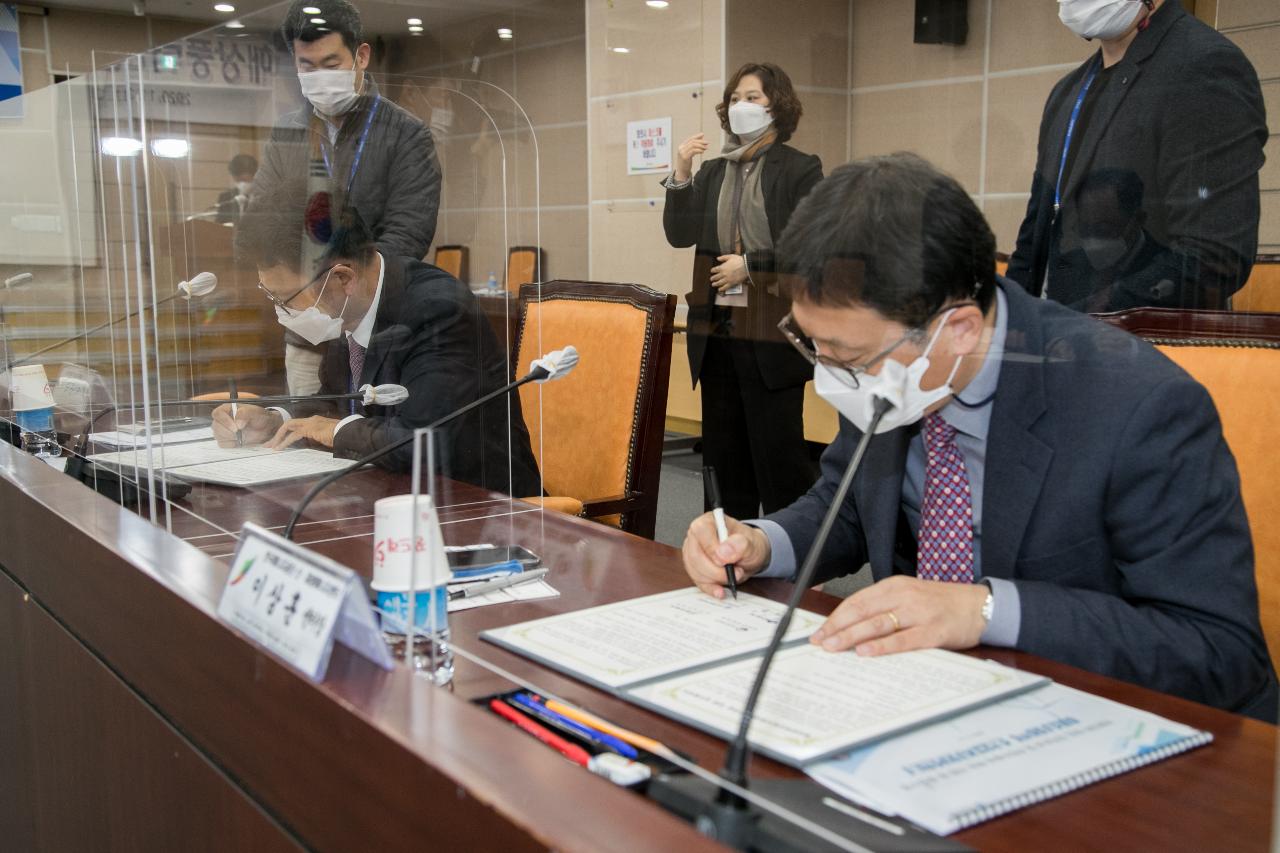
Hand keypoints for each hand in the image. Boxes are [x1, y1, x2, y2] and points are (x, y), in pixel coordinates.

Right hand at [211, 404, 282, 446]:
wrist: (265, 429)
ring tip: (242, 435)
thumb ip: (245, 414)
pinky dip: (231, 444)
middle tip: (240, 433)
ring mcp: (222, 430)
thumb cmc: (259, 417)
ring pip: (218, 436)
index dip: (224, 421)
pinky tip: (240, 440)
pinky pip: (222, 444)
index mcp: (227, 409)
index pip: (217, 414)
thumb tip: (237, 423)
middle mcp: (222, 419)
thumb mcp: (255, 412)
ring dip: (231, 438)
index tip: (235, 428)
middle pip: (216, 426)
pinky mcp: (225, 440)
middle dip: (228, 431)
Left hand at [264, 415, 339, 449]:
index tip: (280, 442)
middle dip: (278, 434)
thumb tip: (313, 446)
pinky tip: (280, 449)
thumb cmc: (341, 436)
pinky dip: (285, 442)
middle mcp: (310, 420)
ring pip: (288, 427)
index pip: (296, 425)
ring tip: (271, 447)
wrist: (348, 433)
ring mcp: (309, 423)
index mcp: (315, 421)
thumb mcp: (327, 438)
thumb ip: (318, 439)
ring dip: (278, 438)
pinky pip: (293, 435)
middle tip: (270, 444)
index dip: (286, 433)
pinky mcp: (309, 429)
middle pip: (289, 424)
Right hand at [673, 133, 708, 181]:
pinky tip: (702, 151)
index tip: (703, 134)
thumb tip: (702, 137)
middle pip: (692, 142)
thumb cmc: (686, 163)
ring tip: (705, 148)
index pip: (690, 139)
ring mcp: (682, 153)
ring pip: (693, 145)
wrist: (681, 172)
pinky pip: (693, 151)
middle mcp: (681, 148)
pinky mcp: (685, 157)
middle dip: (701, 141)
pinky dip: (699, 150)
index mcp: (681, 146)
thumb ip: (693, 146)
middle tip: (707, 143)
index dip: (697, 136)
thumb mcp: (689, 153)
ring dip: (701, 146)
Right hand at [681, 511, 771, 598]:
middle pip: (695, 556)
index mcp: (709, 522)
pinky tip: (720, 591)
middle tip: (736, 572)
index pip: (701, 531)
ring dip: (716, 579)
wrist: (749, 555)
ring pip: (695, 571)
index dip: (711, 548)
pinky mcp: (694, 568)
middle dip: (716, 570)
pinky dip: (710, 588)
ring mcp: (693, 552)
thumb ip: (740, 544)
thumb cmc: (748, 544)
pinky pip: (697, 581)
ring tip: (734, 576)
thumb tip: (723, 552)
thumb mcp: (752, 543)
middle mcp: (697, 536)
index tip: (724, 561)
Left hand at [710, 254, 747, 291]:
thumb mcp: (730, 256)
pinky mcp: (731, 283)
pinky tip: (719, 289)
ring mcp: (727, 279)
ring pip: (719, 283)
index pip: (714, 270)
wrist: (746, 266)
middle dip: (712, 278)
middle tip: (711, 279)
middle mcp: (723, 274)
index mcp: (722, 267)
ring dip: (715, 284)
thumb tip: (717, 258)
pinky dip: (721, 289)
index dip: (712, 271)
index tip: (712, 271)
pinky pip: (725, 287)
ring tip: (713, 284)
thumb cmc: (739, 260)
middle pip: (715, 277)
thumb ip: (723, 257)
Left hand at [809, 576, 988, 656]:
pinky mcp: (933, 631)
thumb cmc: (942, 603)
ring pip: (877, 624)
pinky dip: (882, 646)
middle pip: (862, 612)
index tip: (820, 631)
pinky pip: (903, 640)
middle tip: (819, 642)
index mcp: (894, 586)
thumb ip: (883, 608)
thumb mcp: (909, 597)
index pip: (857, 601)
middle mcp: (903, 596)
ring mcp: (918, 613)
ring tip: (834, 648)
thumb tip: (851, 627)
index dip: (835, 617)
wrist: (980, 605)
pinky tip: (866, 652)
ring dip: (852, 637)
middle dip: (837, 628)